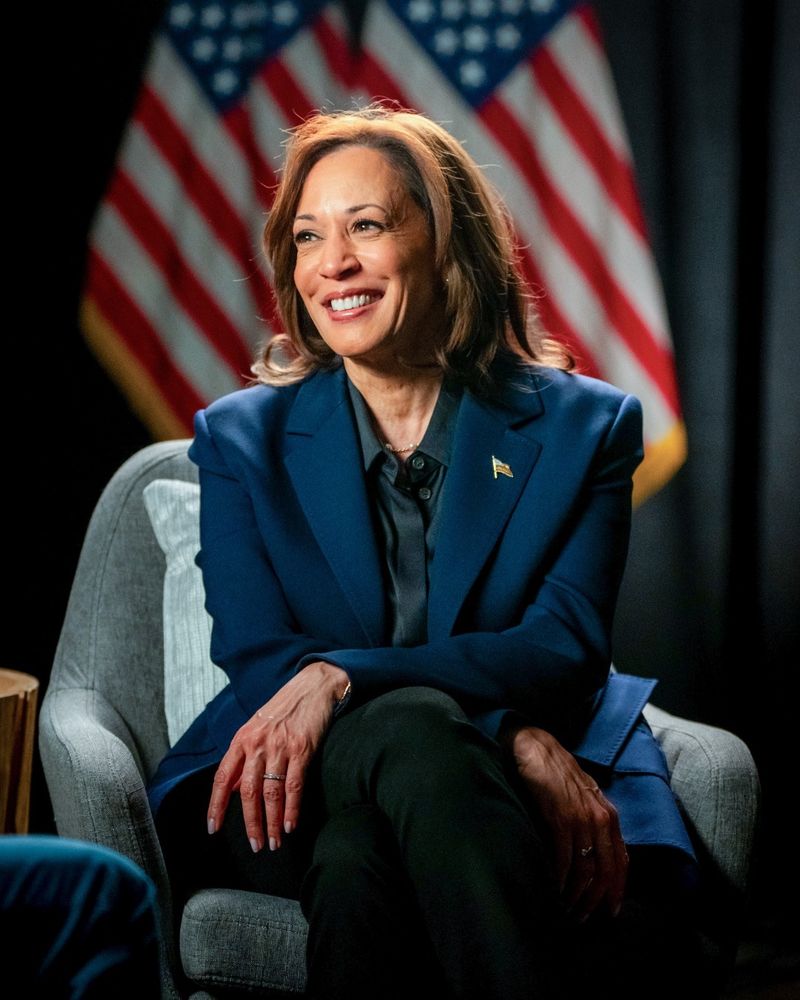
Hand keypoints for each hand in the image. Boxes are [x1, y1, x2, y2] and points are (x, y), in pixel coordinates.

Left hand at [207, 661, 349, 852]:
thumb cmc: (282, 710)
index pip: (222, 777)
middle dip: (250, 823)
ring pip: (271, 793)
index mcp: (242, 739)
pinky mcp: (302, 749)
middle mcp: (257, 744)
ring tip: (273, 842)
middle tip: (254, 846)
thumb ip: (243, 757)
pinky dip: (291, 809)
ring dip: (271, 822)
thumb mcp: (255, 728)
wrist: (311, 687)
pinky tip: (290, 825)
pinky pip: (293, 785)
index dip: (216, 805)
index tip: (213, 828)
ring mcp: (280, 747)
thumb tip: (231, 789)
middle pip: (248, 792)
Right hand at [507, 725, 627, 921]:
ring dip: (577, 894)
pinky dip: (560, 878)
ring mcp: (581, 818)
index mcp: (609, 815)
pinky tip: (554, 888)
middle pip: (606, 871)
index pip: (621, 862)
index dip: (617, 890)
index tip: (609, 911)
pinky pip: (565, 857)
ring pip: (586, 869)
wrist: (535, 747)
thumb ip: (593, 822)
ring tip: (567, 908)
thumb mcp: (584, 798)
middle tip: (582, 918)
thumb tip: (594, 854)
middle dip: (596, 900)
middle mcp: (601, 818)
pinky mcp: (559, 817)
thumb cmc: (557, 773)